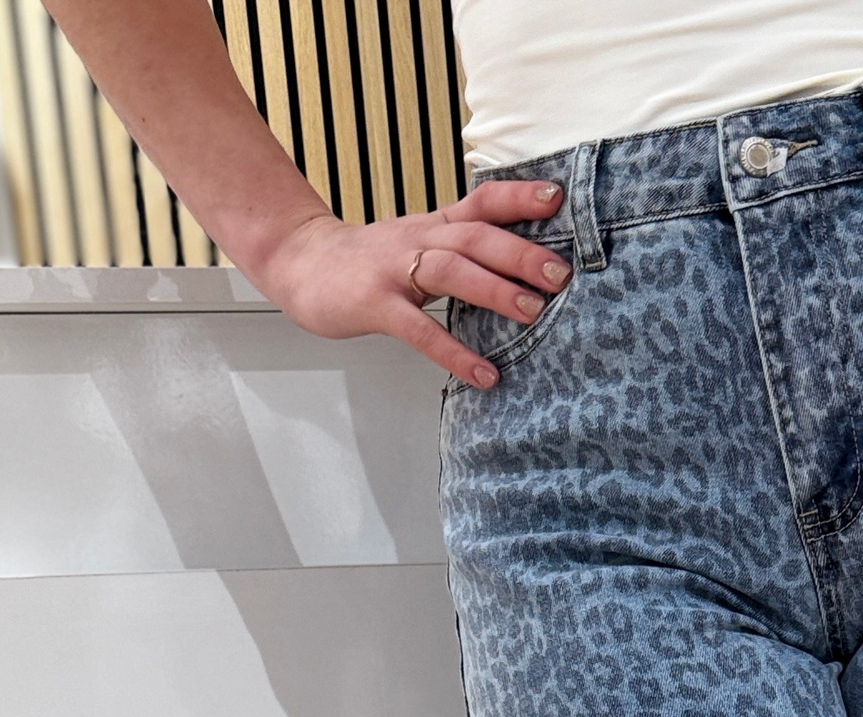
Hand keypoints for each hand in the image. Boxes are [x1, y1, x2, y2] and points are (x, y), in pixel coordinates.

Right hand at [255, 179, 574, 387]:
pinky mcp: (375, 305)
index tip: (557, 198)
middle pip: (473, 237)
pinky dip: (454, 353)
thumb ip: (462, 245)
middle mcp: (418, 240)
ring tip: (533, 312)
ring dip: (493, 289)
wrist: (302, 264)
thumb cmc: (371, 261)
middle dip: (519, 252)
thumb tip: (522, 259)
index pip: (480, 203)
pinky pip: (419, 330)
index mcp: (434, 225)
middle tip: (560, 273)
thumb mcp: (419, 241)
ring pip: (449, 271)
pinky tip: (484, 374)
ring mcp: (394, 271)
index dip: (517, 197)